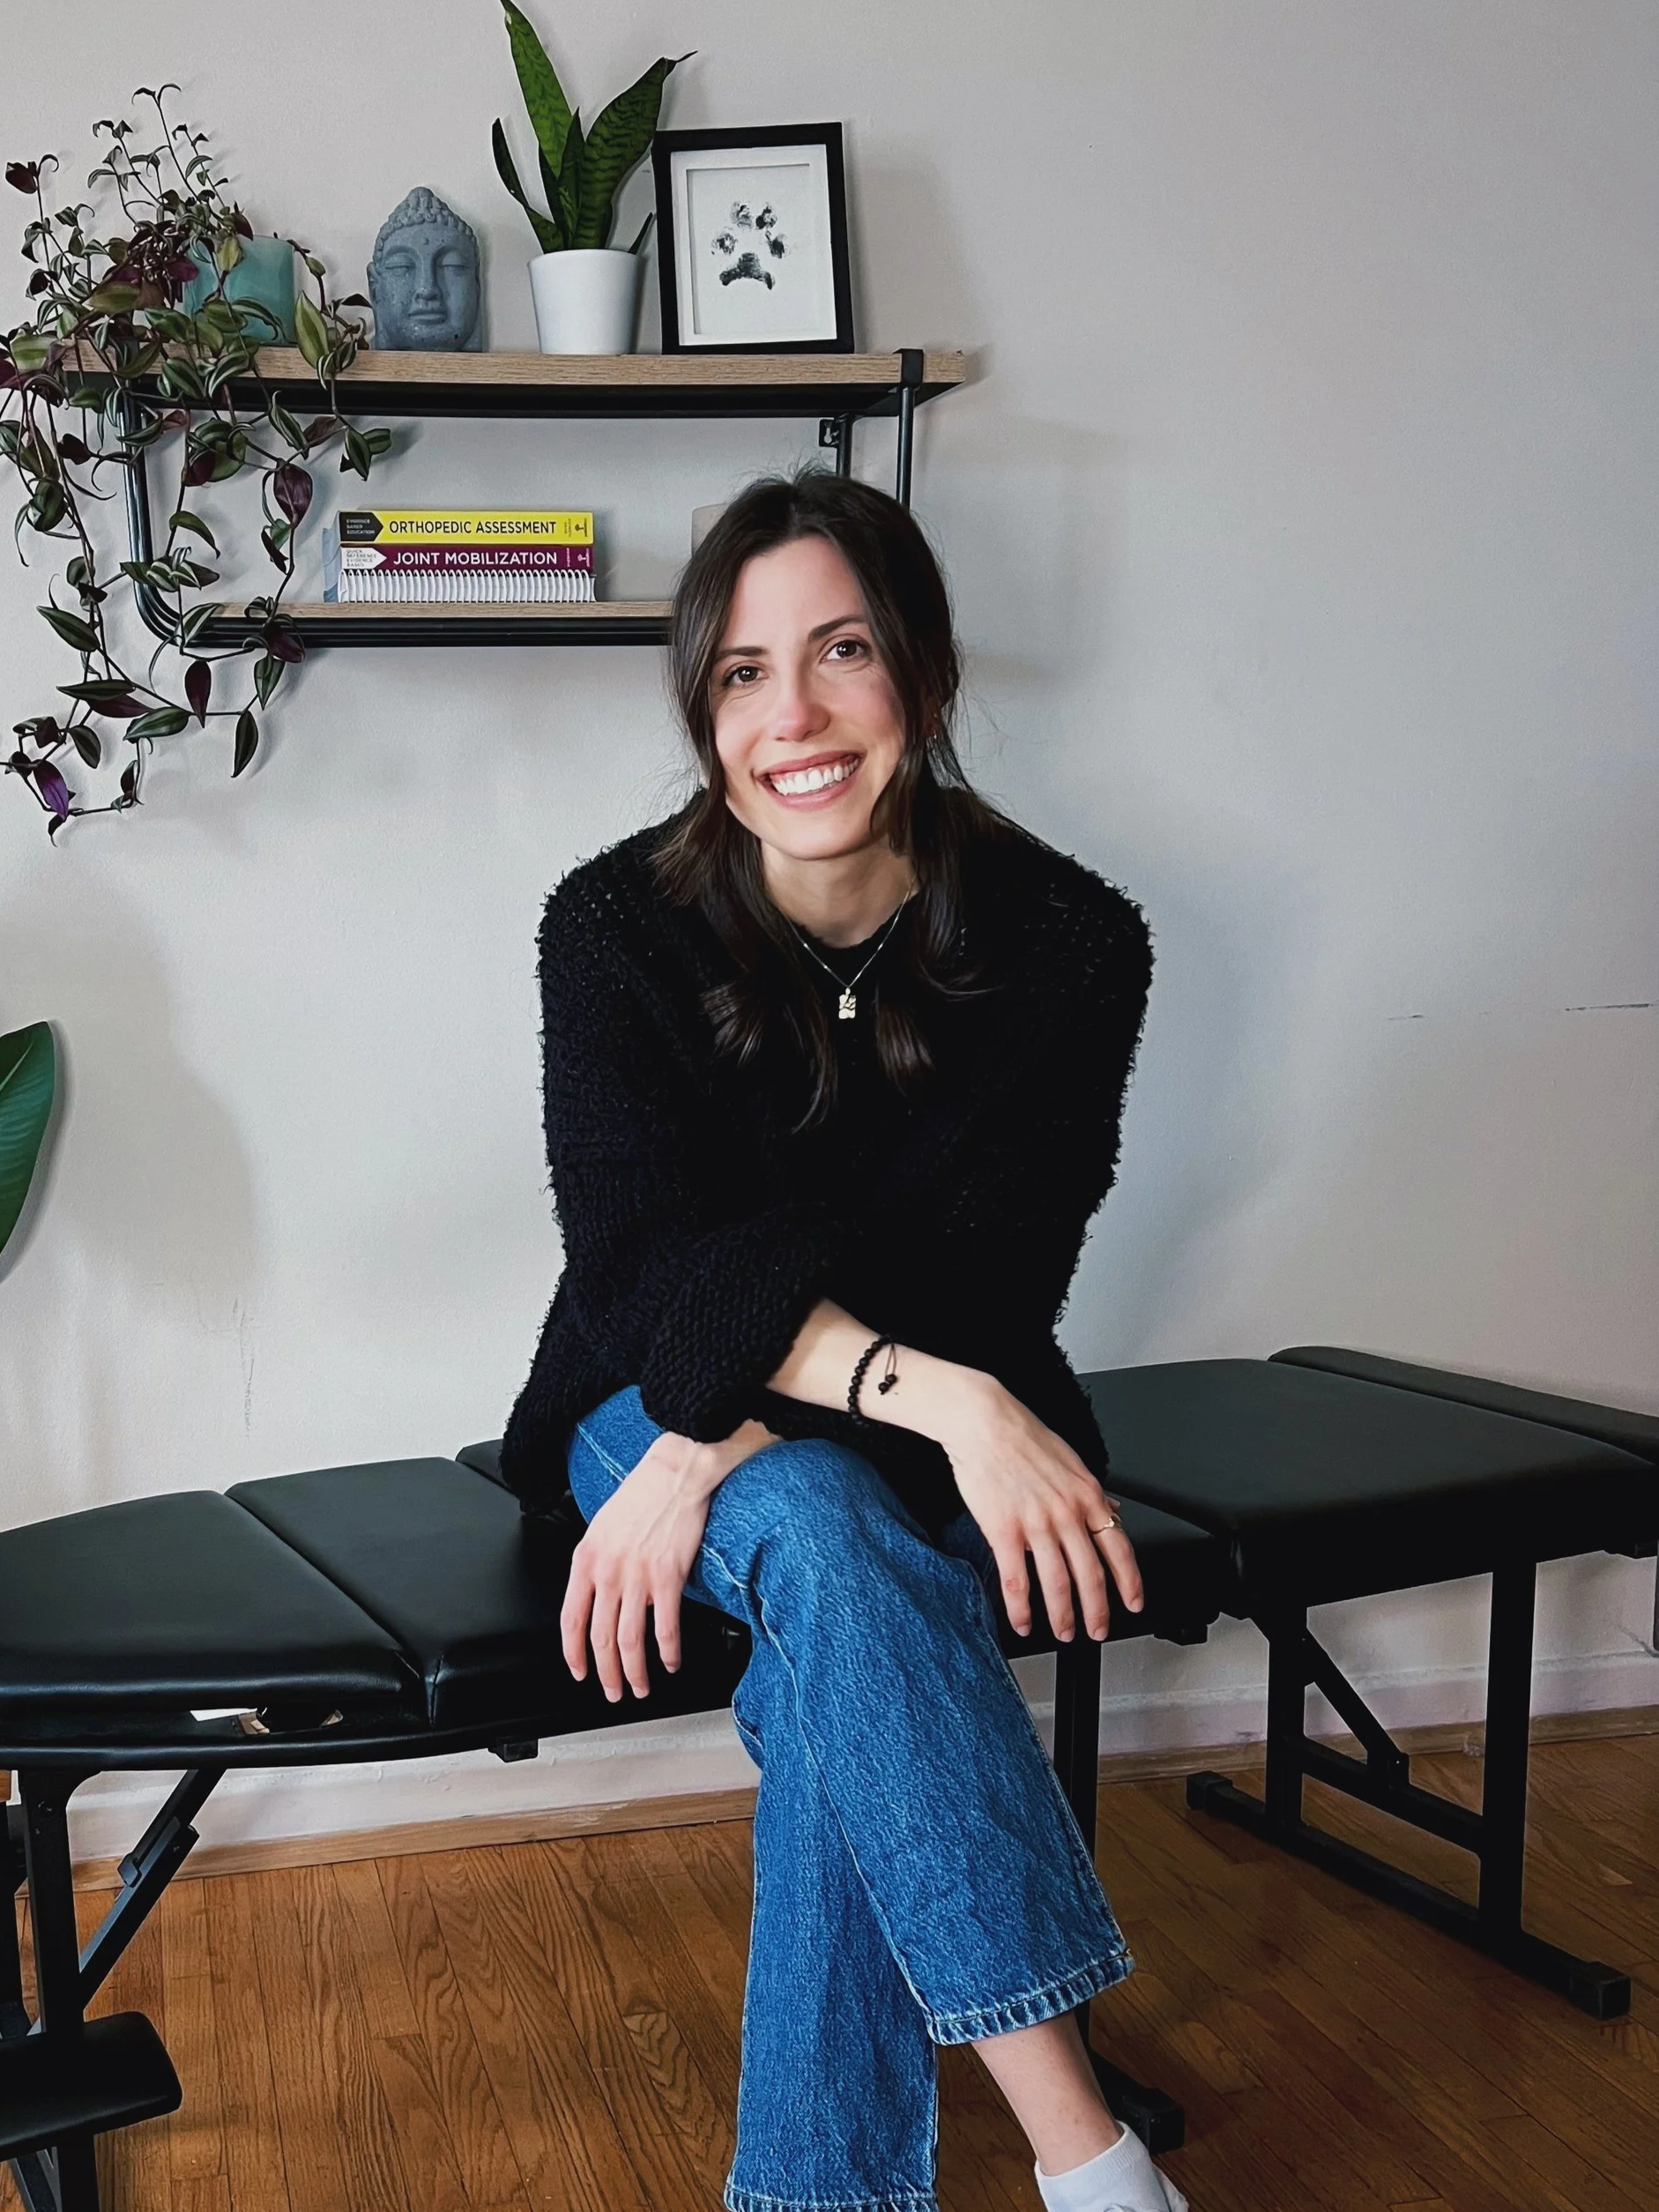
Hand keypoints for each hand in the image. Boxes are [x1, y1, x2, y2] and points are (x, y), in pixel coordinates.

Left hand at [561, 1419, 773, 1700]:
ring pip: (630, 1641)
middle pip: (601, 1638)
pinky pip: (666, 1628)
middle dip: (606, 1673)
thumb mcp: (602, 1526)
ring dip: (635, 1672)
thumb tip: (600, 1597)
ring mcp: (637, 1577)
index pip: (571, 1620)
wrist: (675, 1472)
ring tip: (640, 1686)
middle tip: (613, 1691)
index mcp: (586, 1559)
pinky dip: (668, 1652)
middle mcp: (608, 1572)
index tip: (580, 1671)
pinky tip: (671, 1662)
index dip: (574, 1653)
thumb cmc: (643, 1494)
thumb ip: (597, 1564)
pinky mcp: (668, 1577)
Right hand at [935, 1375, 1143, 1641]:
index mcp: (1087, 1495)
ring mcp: (1037, 1525)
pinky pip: (1017, 1581)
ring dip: (1063, 1616)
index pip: (1119, 1549)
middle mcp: (1067, 1514)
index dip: (1130, 1582)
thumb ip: (1091, 1491)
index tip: (1133, 1603)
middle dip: (1097, 1611)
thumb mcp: (1070, 1460)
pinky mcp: (1004, 1531)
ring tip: (1064, 1633)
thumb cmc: (1023, 1435)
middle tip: (1098, 1631)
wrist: (983, 1421)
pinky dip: (1021, 1609)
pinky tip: (1023, 1623)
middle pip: (1091, 1575)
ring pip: (1058, 1584)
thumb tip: (1111, 1509)